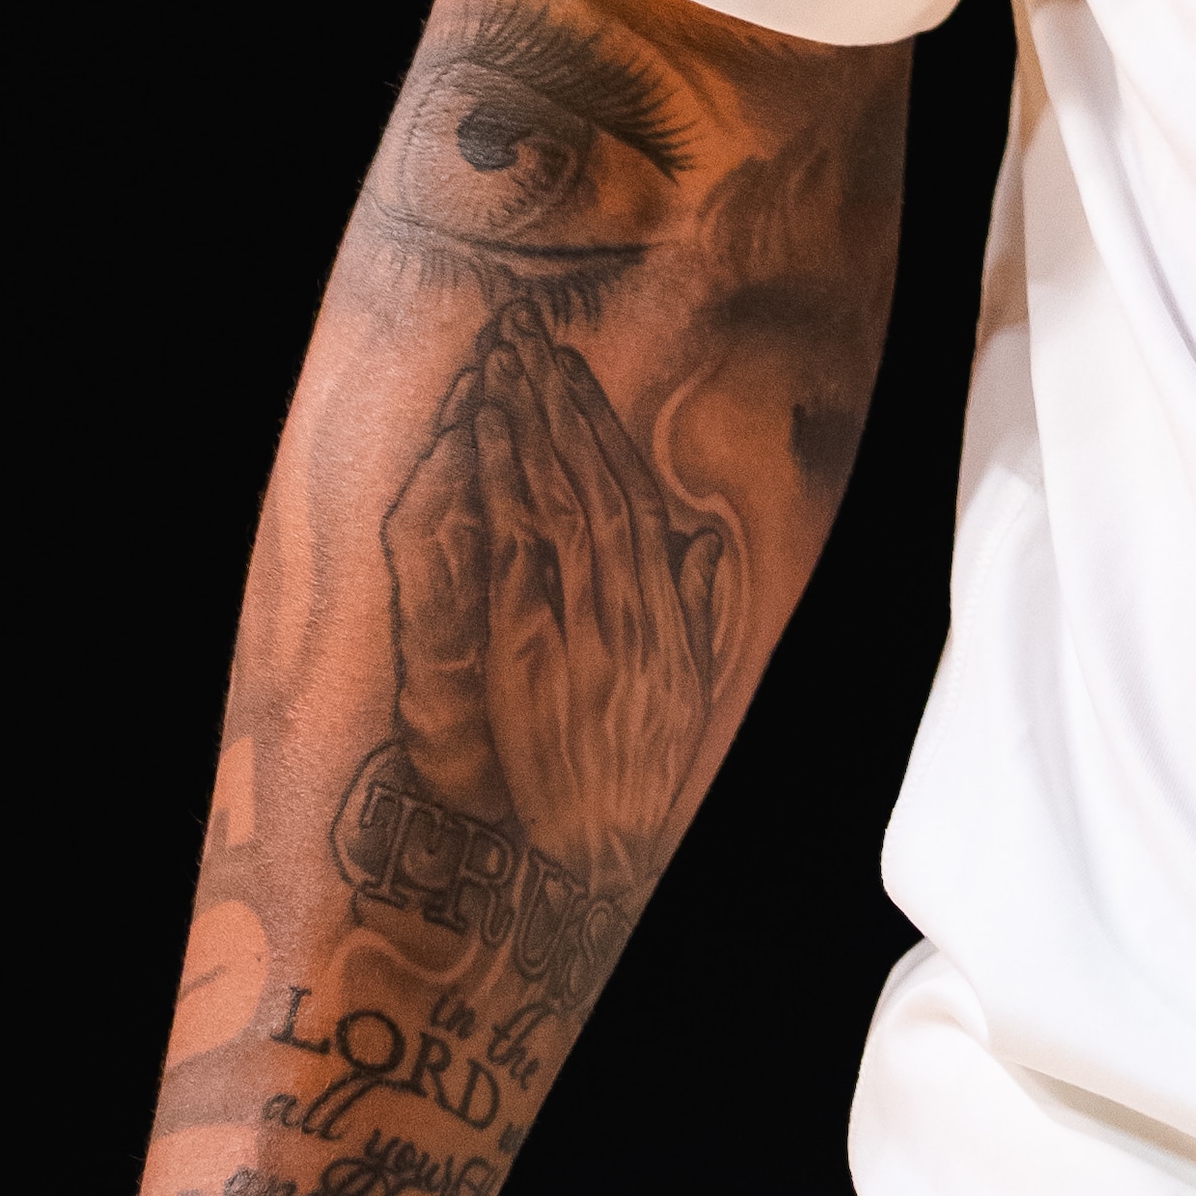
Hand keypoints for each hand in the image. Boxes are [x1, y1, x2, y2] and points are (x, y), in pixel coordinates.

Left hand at [373, 308, 728, 895]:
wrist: (581, 866)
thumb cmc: (630, 790)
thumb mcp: (690, 698)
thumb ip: (704, 616)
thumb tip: (711, 550)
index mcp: (666, 615)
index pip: (632, 495)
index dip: (601, 425)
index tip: (572, 366)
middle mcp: (628, 606)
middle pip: (593, 477)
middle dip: (560, 399)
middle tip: (529, 328)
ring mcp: (577, 621)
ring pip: (556, 496)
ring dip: (529, 420)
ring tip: (503, 354)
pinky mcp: (527, 644)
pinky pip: (515, 545)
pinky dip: (502, 483)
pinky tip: (484, 430)